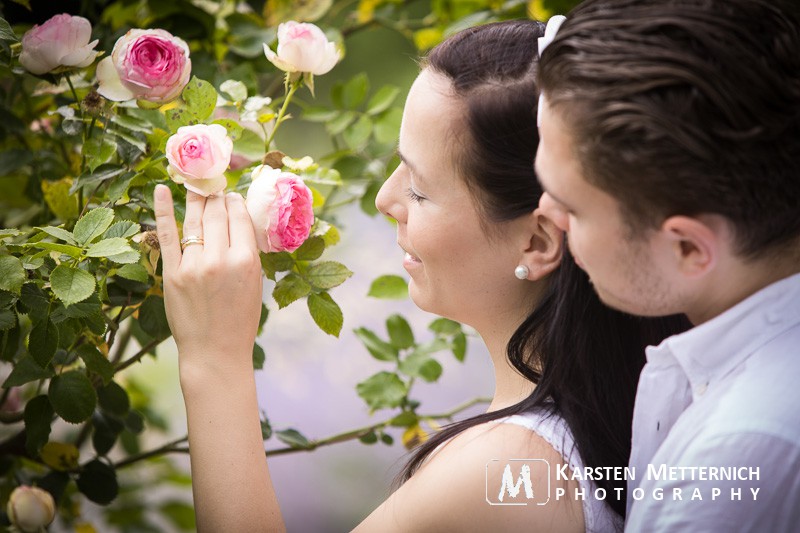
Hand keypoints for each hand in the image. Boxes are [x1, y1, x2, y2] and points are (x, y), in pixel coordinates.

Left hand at [153, 185, 262, 378]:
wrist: (215, 352)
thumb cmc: (240, 321)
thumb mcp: (254, 285)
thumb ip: (246, 254)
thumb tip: (237, 221)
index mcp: (246, 262)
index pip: (240, 219)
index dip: (236, 203)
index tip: (232, 196)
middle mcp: (220, 259)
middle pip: (217, 215)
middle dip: (217, 198)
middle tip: (215, 188)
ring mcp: (193, 265)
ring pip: (195, 220)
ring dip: (196, 199)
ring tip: (196, 185)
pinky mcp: (172, 273)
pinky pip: (167, 234)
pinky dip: (163, 210)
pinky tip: (162, 190)